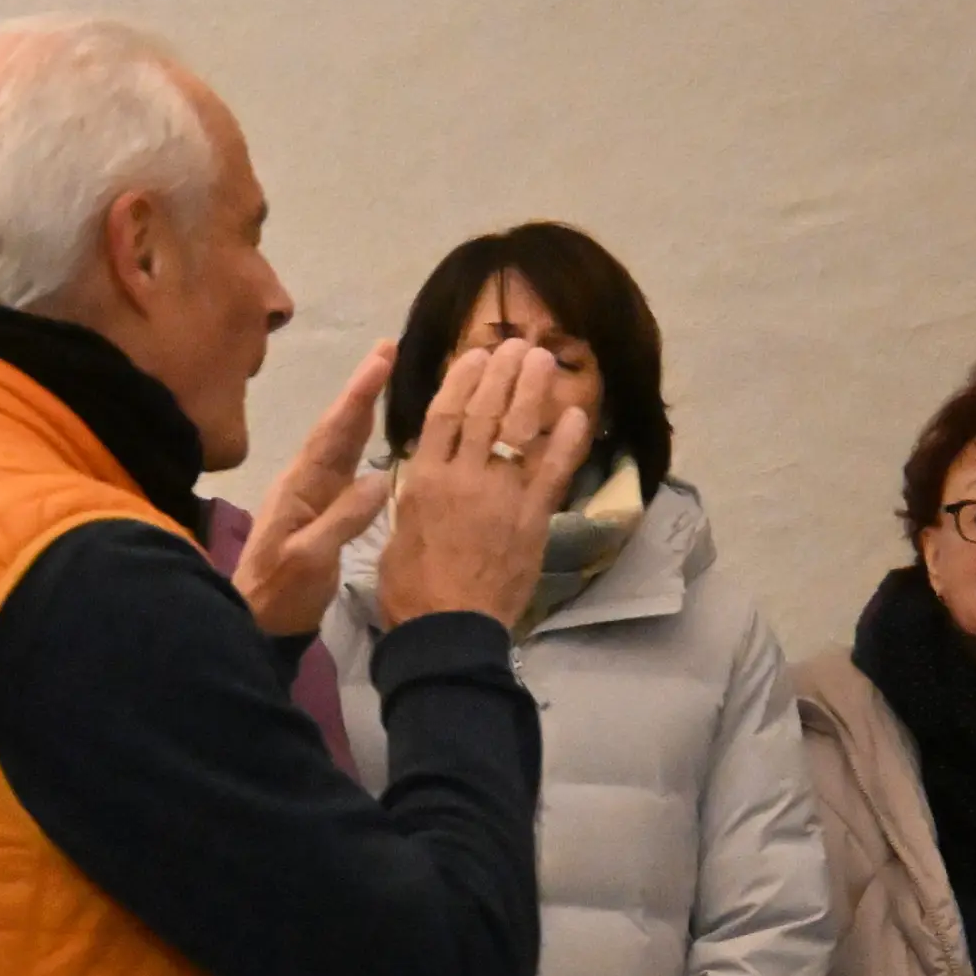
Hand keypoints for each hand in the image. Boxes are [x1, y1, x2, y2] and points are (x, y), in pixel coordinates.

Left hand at [233, 342, 398, 637]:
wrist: (257, 625)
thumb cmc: (281, 594)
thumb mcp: (311, 559)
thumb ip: (343, 520)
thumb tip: (382, 478)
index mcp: (300, 488)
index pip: (334, 432)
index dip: (358, 395)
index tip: (381, 358)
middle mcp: (304, 484)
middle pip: (337, 429)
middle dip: (362, 390)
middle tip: (388, 349)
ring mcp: (310, 500)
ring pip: (340, 446)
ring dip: (361, 412)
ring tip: (382, 380)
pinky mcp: (318, 517)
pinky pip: (343, 471)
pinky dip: (359, 447)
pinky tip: (372, 446)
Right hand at [375, 339, 593, 634]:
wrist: (447, 631)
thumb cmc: (412, 591)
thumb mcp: (397, 534)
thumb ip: (414, 498)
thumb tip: (423, 474)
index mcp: (424, 480)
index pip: (444, 416)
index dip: (461, 380)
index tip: (474, 356)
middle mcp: (463, 476)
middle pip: (484, 412)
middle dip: (501, 373)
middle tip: (517, 345)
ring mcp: (501, 495)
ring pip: (518, 430)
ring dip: (532, 391)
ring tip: (543, 361)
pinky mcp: (533, 518)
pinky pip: (554, 471)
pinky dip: (567, 441)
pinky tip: (577, 415)